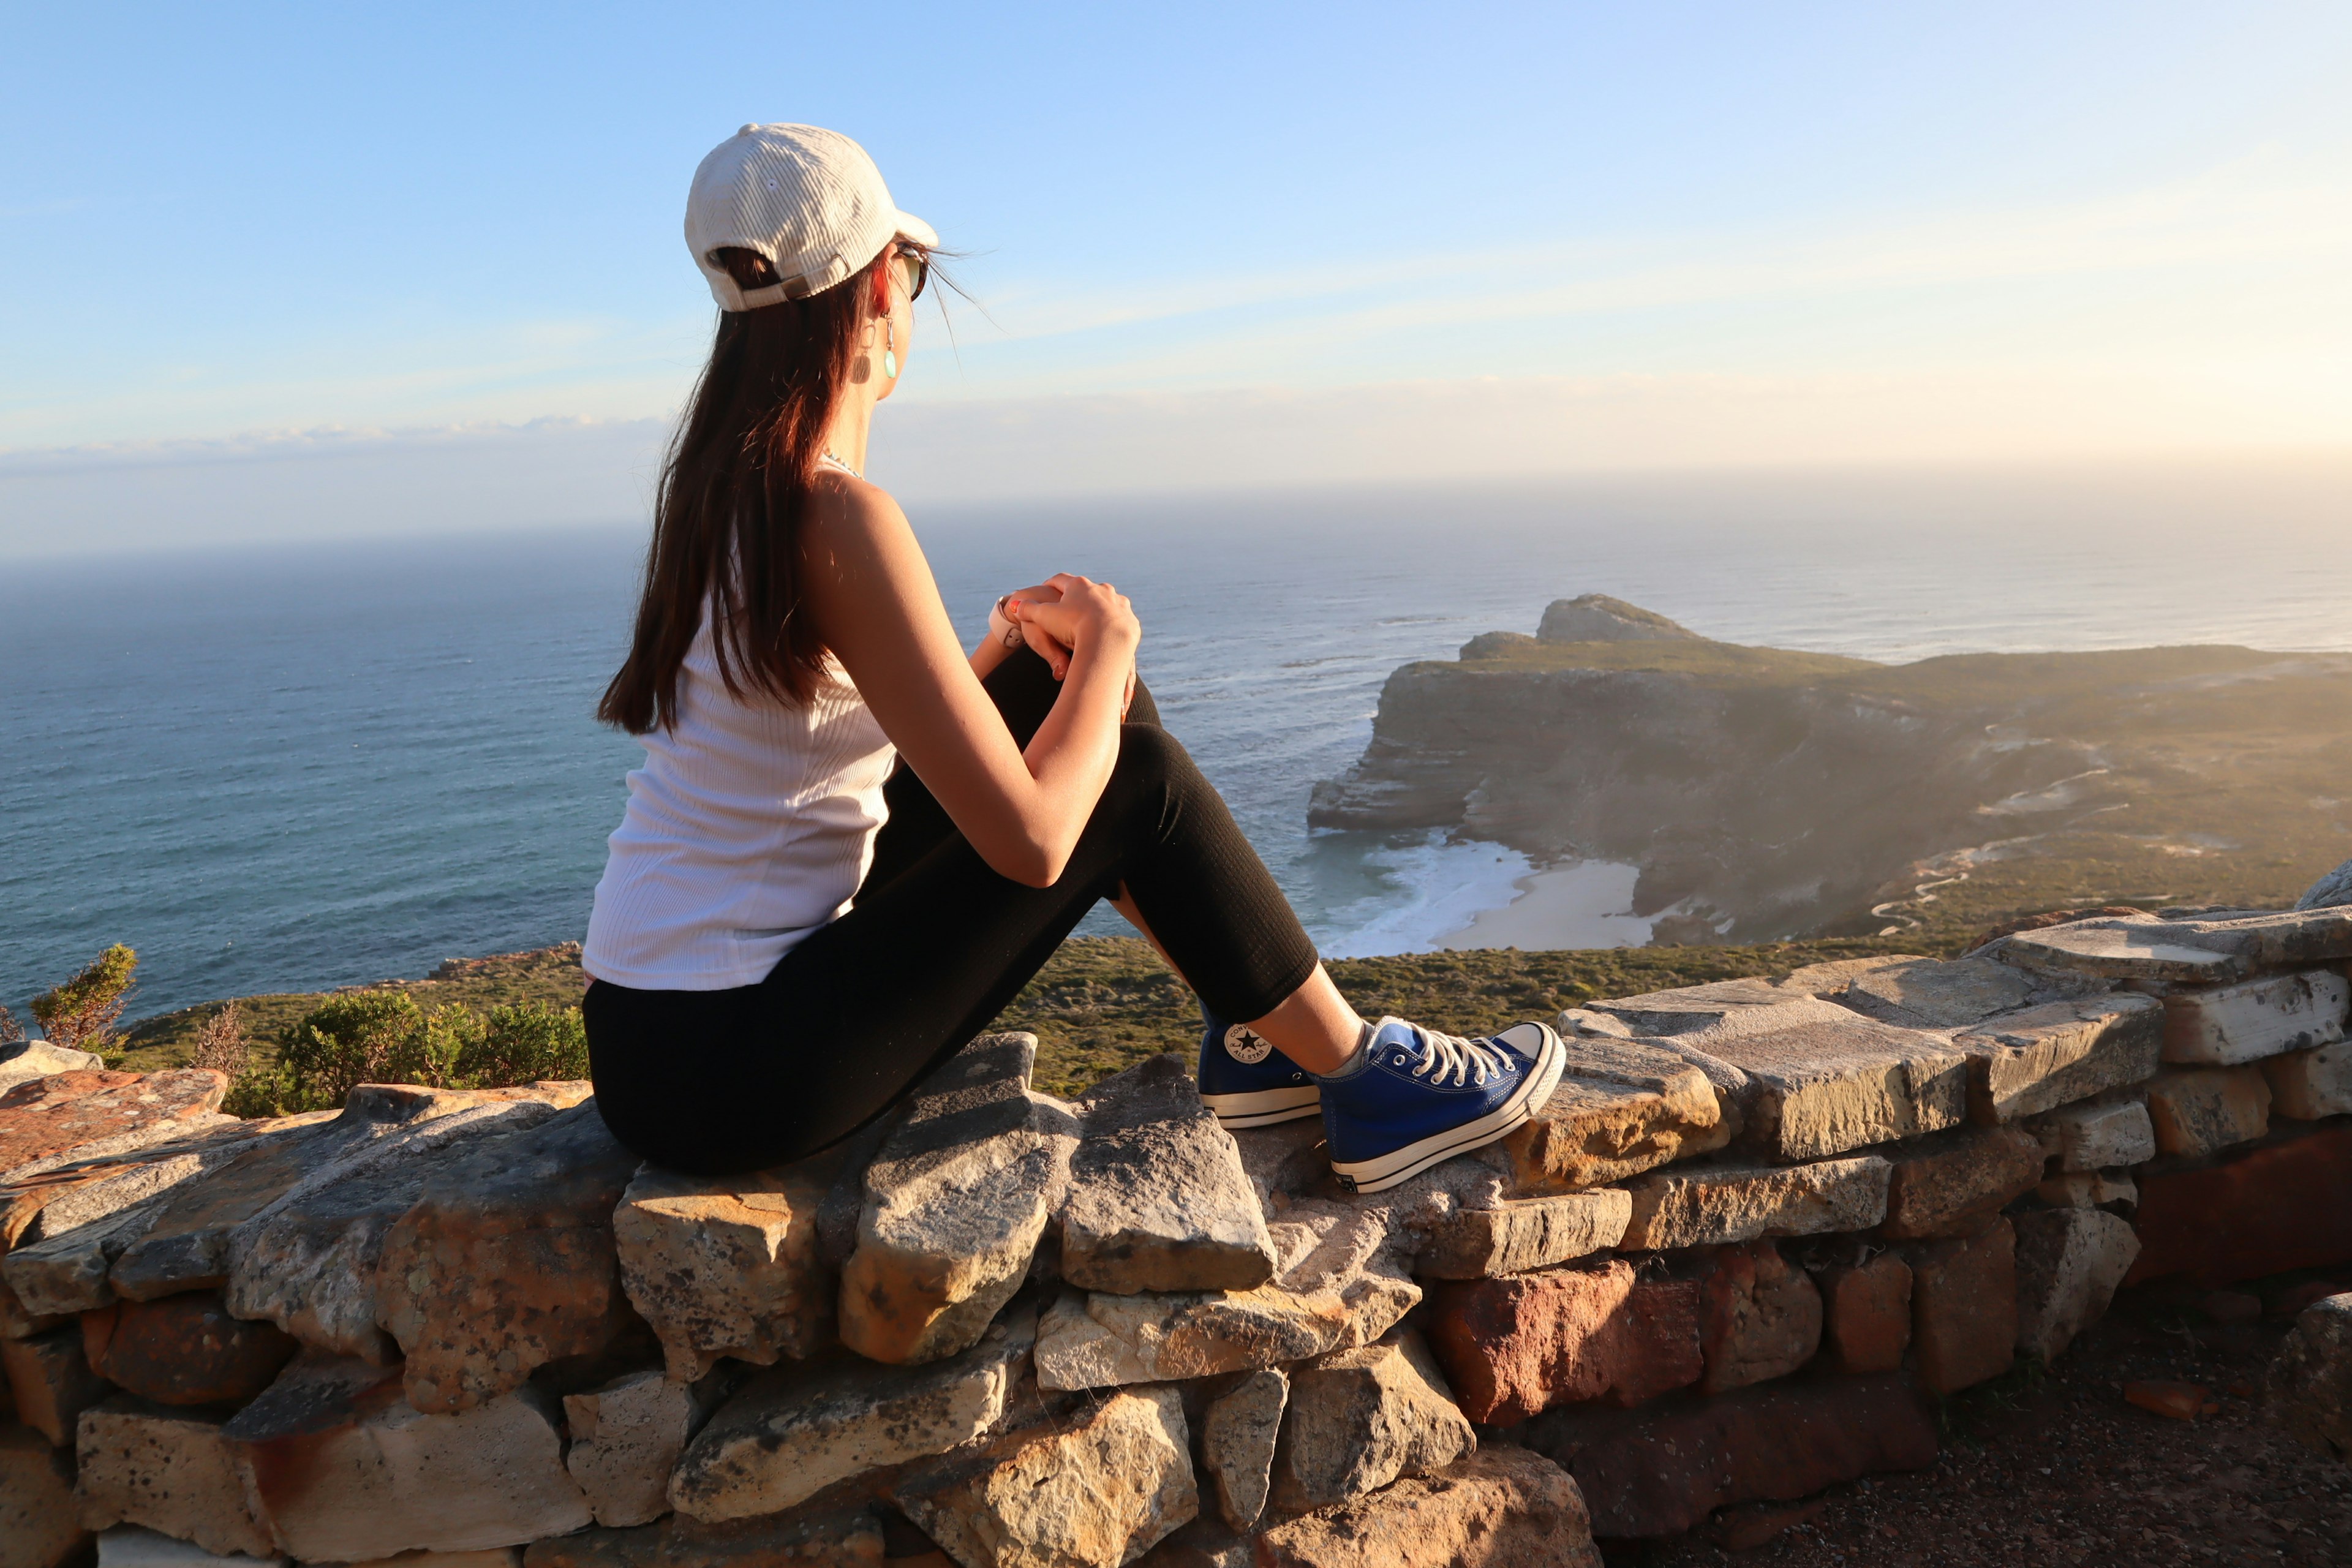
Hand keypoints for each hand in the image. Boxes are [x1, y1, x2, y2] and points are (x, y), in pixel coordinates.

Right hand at [1008, 574, 1137, 679]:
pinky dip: (1113, 625)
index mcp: (1078, 585)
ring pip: (1106, 603)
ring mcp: (1118, 603)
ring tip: (1092, 622)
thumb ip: (1029, 610)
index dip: (1050, 584)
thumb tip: (1015, 604)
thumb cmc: (1072, 625)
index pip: (1060, 580)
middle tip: (1070, 607)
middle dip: (1077, 597)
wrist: (1107, 638)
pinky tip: (1108, 634)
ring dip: (1098, 610)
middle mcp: (1101, 589)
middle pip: (1086, 590)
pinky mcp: (1130, 619)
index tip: (1045, 589)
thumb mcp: (1045, 617)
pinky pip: (1120, 621)